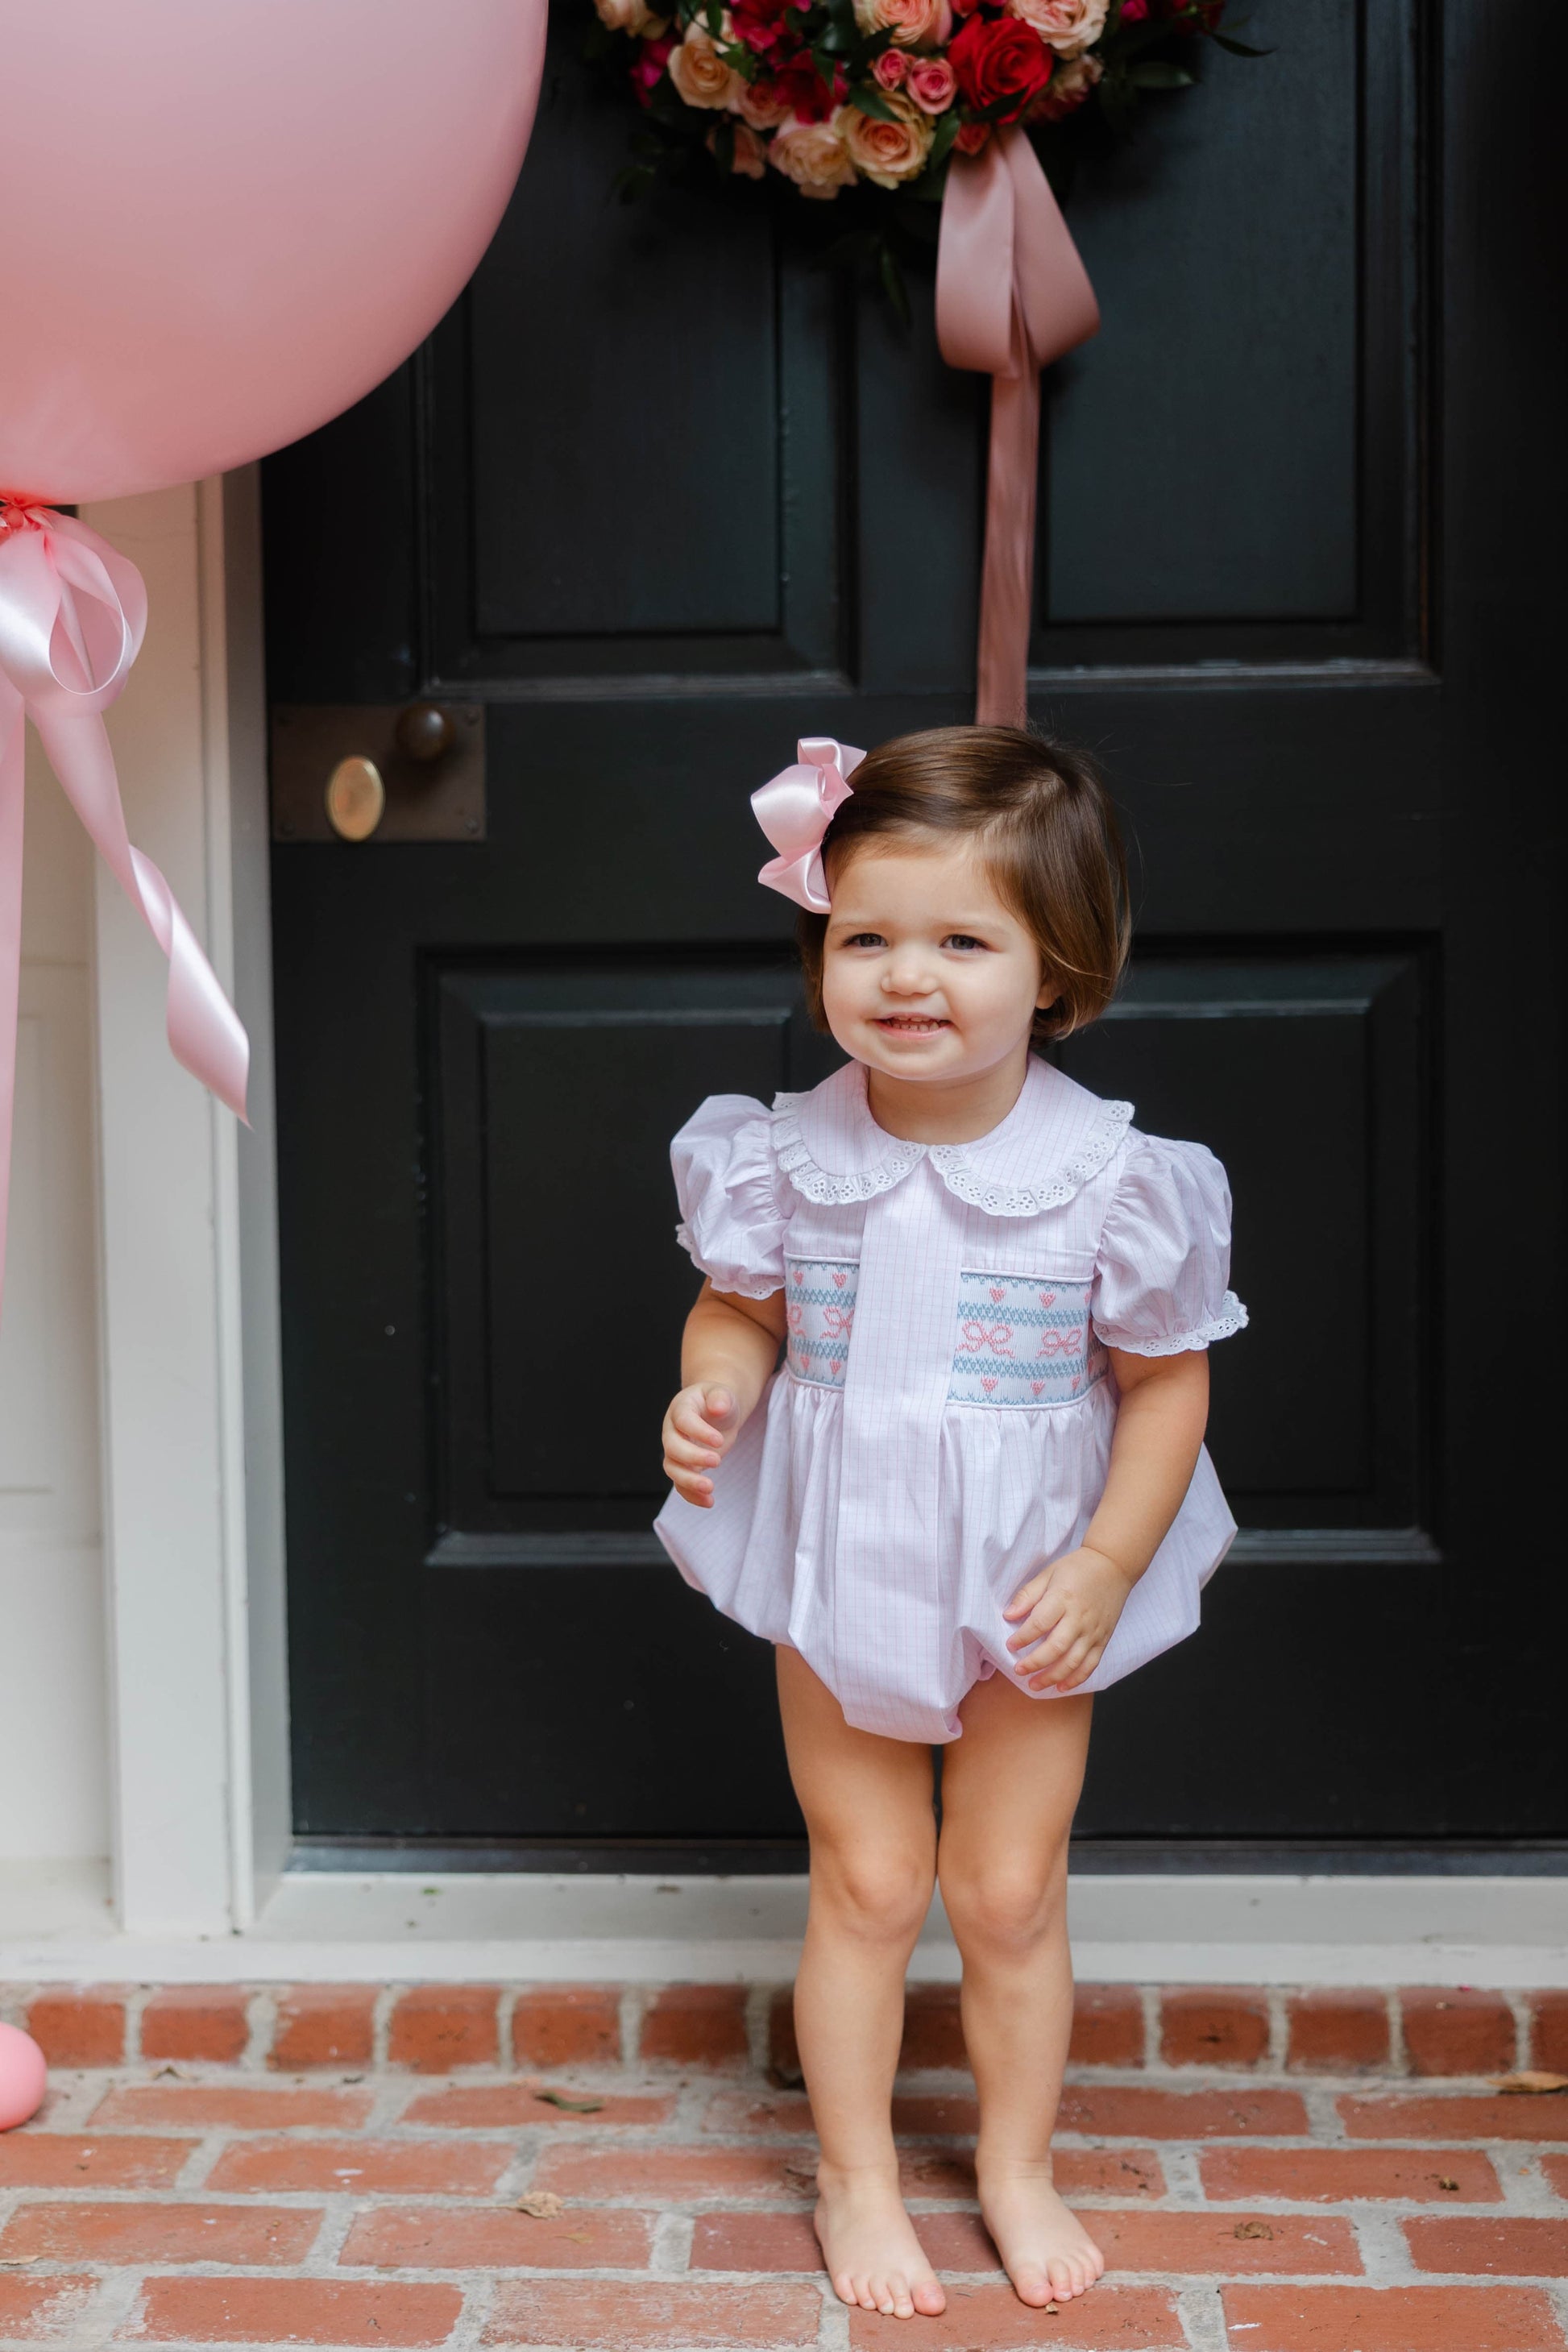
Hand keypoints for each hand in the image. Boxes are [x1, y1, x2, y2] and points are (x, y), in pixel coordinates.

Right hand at [661, 1383, 740, 1507]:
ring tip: (710, 1489)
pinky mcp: (684, 1467)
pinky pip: (680, 1484)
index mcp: (680, 1409)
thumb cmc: (718, 1401)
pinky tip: (709, 1502)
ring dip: (688, 1481)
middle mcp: (673, 1431)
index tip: (719, 1441)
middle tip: (716, 1461)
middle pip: (673, 1448)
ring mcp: (676, 1451)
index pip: (683, 1421)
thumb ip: (720, 1397)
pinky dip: (692, 1496)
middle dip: (692, 1457)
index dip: (698, 1431)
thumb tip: (718, 1406)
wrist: (716, 1411)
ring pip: (672, 1469)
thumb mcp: (722, 1393)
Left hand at [1003, 1545, 1133, 1693]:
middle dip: (1035, 1662)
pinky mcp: (1103, 1639)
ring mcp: (1093, 1631)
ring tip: (1035, 1685)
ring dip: (1053, 1676)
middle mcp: (1079, 1617)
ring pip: (1073, 1661)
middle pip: (1056, 1647)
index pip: (1040, 1623)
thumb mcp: (1048, 1573)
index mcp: (1063, 1598)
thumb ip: (1028, 1595)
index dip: (1023, 1637)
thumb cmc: (1077, 1568)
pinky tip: (1061, 1687)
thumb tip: (1008, 1615)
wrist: (1113, 1566)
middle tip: (1018, 1670)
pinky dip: (1076, 1678)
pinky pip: (1091, 1664)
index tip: (1010, 1645)